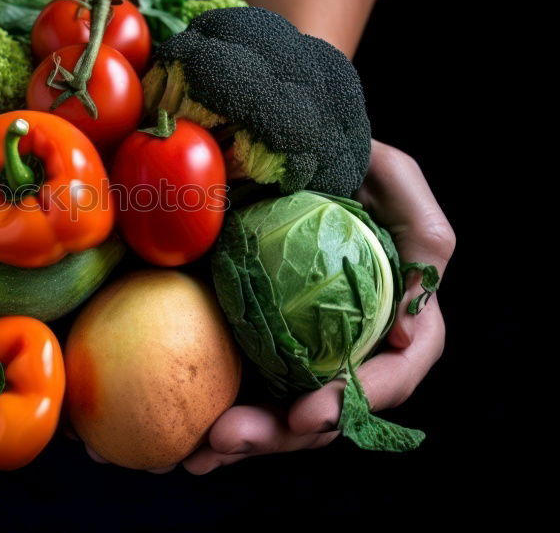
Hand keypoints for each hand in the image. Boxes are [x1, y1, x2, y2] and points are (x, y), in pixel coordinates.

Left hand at [182, 140, 453, 473]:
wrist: (270, 147)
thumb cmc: (342, 158)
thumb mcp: (393, 178)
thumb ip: (425, 238)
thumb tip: (409, 322)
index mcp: (392, 318)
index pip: (391, 376)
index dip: (357, 402)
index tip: (310, 411)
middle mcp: (345, 344)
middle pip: (326, 410)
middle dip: (280, 433)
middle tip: (229, 439)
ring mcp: (296, 349)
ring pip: (277, 412)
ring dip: (241, 440)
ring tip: (195, 456)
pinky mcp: (250, 343)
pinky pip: (236, 388)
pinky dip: (210, 418)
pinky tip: (178, 440)